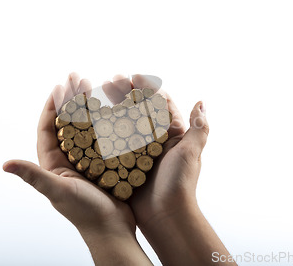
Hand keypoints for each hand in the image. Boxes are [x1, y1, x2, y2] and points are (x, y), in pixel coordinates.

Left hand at [3, 73, 150, 265]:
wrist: (112, 229)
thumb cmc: (85, 213)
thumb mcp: (59, 191)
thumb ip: (35, 176)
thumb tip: (5, 163)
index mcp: (53, 164)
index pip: (47, 129)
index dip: (51, 107)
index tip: (58, 87)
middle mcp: (69, 160)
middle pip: (68, 123)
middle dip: (71, 101)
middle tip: (78, 79)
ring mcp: (88, 161)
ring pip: (87, 128)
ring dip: (90, 108)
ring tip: (97, 88)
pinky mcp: (105, 163)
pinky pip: (105, 137)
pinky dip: (108, 122)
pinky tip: (116, 110)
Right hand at [104, 75, 234, 265]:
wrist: (165, 217)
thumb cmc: (180, 183)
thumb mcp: (191, 153)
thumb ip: (198, 128)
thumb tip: (201, 102)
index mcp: (172, 135)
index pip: (159, 105)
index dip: (147, 88)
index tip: (134, 76)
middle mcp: (154, 141)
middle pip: (139, 111)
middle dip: (126, 94)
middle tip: (111, 80)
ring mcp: (138, 152)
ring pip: (124, 124)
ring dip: (113, 108)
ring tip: (98, 94)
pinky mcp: (125, 164)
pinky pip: (113, 144)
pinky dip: (104, 131)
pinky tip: (91, 120)